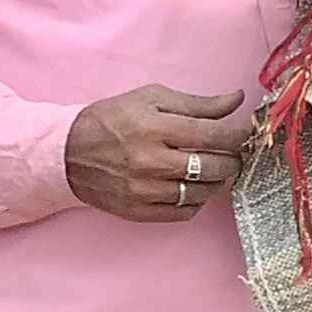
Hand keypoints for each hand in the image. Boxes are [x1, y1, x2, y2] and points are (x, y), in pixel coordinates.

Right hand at [64, 85, 256, 223]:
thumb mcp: (151, 99)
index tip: (245, 134)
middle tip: (234, 155)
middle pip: (213, 167)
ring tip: (215, 170)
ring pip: (202, 193)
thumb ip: (198, 103)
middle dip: (232, 160)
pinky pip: (183, 213)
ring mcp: (144, 190)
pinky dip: (197, 201)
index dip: (237, 136)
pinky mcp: (138, 211)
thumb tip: (236, 99)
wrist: (67, 153)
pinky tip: (194, 187)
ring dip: (217, 182)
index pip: (213, 135)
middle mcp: (150, 161)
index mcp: (154, 127)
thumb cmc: (112, 120)